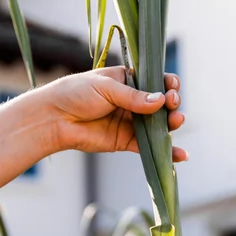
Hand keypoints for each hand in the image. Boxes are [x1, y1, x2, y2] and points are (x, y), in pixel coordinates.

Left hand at [45, 66, 186, 160]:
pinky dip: (166, 152)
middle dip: (172, 103)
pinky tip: (181, 155)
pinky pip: (149, 147)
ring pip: (158, 124)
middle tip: (172, 104)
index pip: (155, 80)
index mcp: (128, 80)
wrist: (54, 119)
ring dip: (171, 124)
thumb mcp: (106, 88)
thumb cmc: (75, 93)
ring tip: (176, 121)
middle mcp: (132, 101)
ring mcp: (130, 122)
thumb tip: (161, 101)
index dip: (167, 84)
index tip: (172, 87)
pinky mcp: (126, 141)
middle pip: (160, 103)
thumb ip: (134, 97)